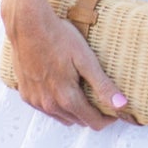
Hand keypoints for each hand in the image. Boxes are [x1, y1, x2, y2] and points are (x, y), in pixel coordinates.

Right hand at [2, 0, 130, 128]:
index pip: (93, 122)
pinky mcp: (26, 94)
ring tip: (81, 91)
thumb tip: (122, 105)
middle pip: (78, 120)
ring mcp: (36, 100)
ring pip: (61, 116)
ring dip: (74, 110)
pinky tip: (61, 87)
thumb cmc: (58, 38)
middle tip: (99, 97)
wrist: (27, 26)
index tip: (114, 110)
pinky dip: (57, 104)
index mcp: (67, 98)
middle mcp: (50, 105)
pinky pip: (46, 108)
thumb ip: (103, 85)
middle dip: (91, 113)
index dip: (107, 118)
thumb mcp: (86, 60)